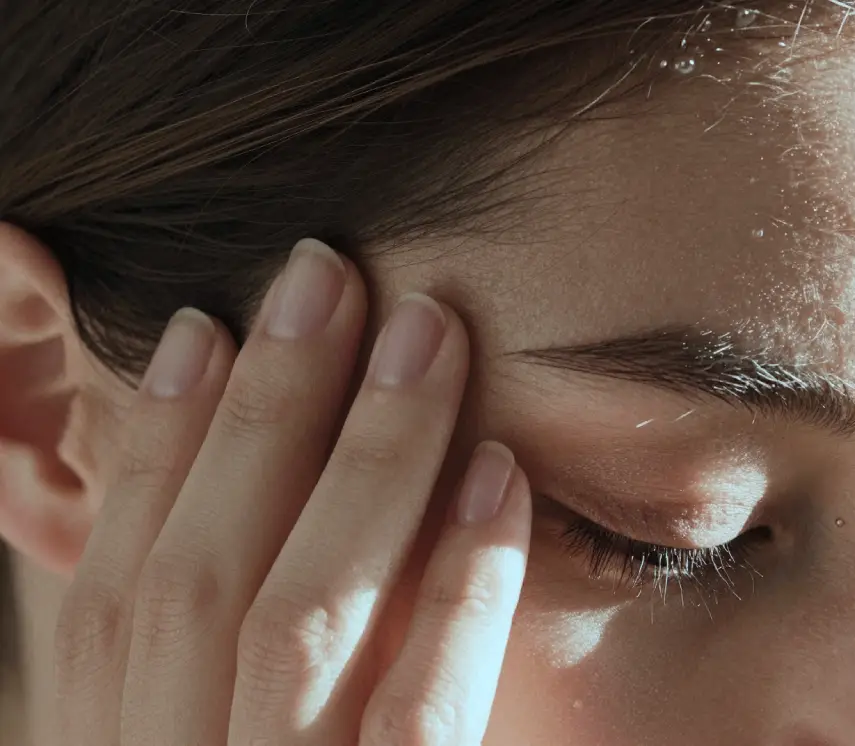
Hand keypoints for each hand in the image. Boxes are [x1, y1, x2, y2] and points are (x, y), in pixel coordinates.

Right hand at [52, 239, 529, 744]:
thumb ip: (215, 674)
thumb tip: (243, 495)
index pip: (114, 599)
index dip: (150, 453)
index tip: (200, 327)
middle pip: (200, 580)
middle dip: (262, 412)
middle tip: (324, 271)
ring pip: (303, 617)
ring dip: (367, 456)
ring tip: (426, 330)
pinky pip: (426, 712)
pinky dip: (461, 587)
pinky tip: (500, 475)